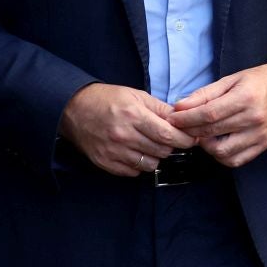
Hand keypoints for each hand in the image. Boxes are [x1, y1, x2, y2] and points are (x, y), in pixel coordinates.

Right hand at [58, 82, 195, 175]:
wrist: (74, 109)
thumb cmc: (107, 99)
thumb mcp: (136, 95)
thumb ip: (160, 108)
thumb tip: (183, 118)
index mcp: (133, 115)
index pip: (168, 135)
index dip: (185, 139)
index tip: (192, 138)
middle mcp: (124, 135)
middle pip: (162, 151)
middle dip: (171, 146)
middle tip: (168, 138)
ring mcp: (113, 151)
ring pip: (150, 164)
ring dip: (155, 156)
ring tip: (150, 144)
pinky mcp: (105, 163)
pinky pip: (133, 172)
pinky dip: (139, 164)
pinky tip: (136, 152)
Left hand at [168, 62, 266, 167]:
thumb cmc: (260, 80)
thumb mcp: (232, 79)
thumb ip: (205, 94)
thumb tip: (179, 106)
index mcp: (246, 98)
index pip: (208, 114)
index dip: (186, 119)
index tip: (172, 118)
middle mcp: (254, 119)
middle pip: (212, 132)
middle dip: (189, 130)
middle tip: (179, 126)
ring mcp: (260, 135)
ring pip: (222, 151)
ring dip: (205, 145)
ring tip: (201, 134)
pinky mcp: (263, 145)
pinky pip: (236, 160)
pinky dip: (221, 155)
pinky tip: (216, 143)